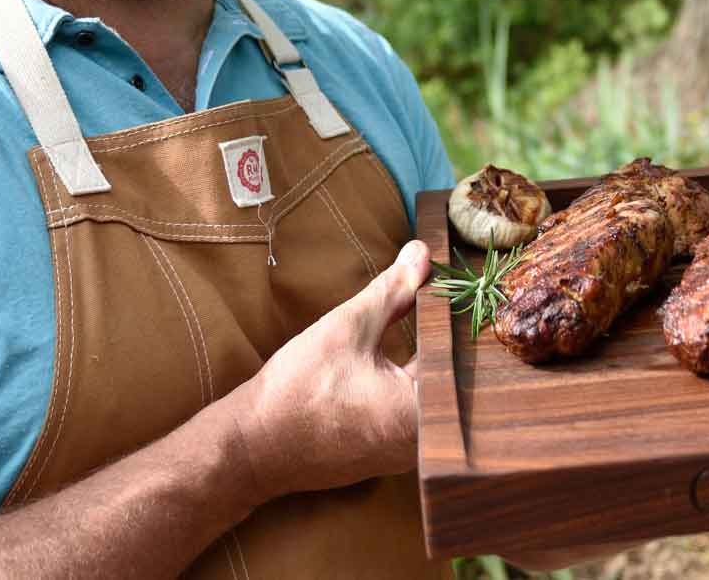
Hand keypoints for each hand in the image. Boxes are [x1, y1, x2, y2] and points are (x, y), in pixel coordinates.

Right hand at [228, 239, 430, 501]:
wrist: (250, 448)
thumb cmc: (296, 391)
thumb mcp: (348, 327)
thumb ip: (392, 290)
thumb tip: (422, 254)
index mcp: (424, 413)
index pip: (458, 351)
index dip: (455, 312)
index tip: (449, 280)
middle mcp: (426, 442)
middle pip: (449, 373)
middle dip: (441, 332)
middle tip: (437, 292)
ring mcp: (407, 453)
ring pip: (431, 391)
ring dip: (426, 356)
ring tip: (422, 314)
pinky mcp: (387, 455)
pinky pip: (412, 410)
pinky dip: (409, 381)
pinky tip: (399, 354)